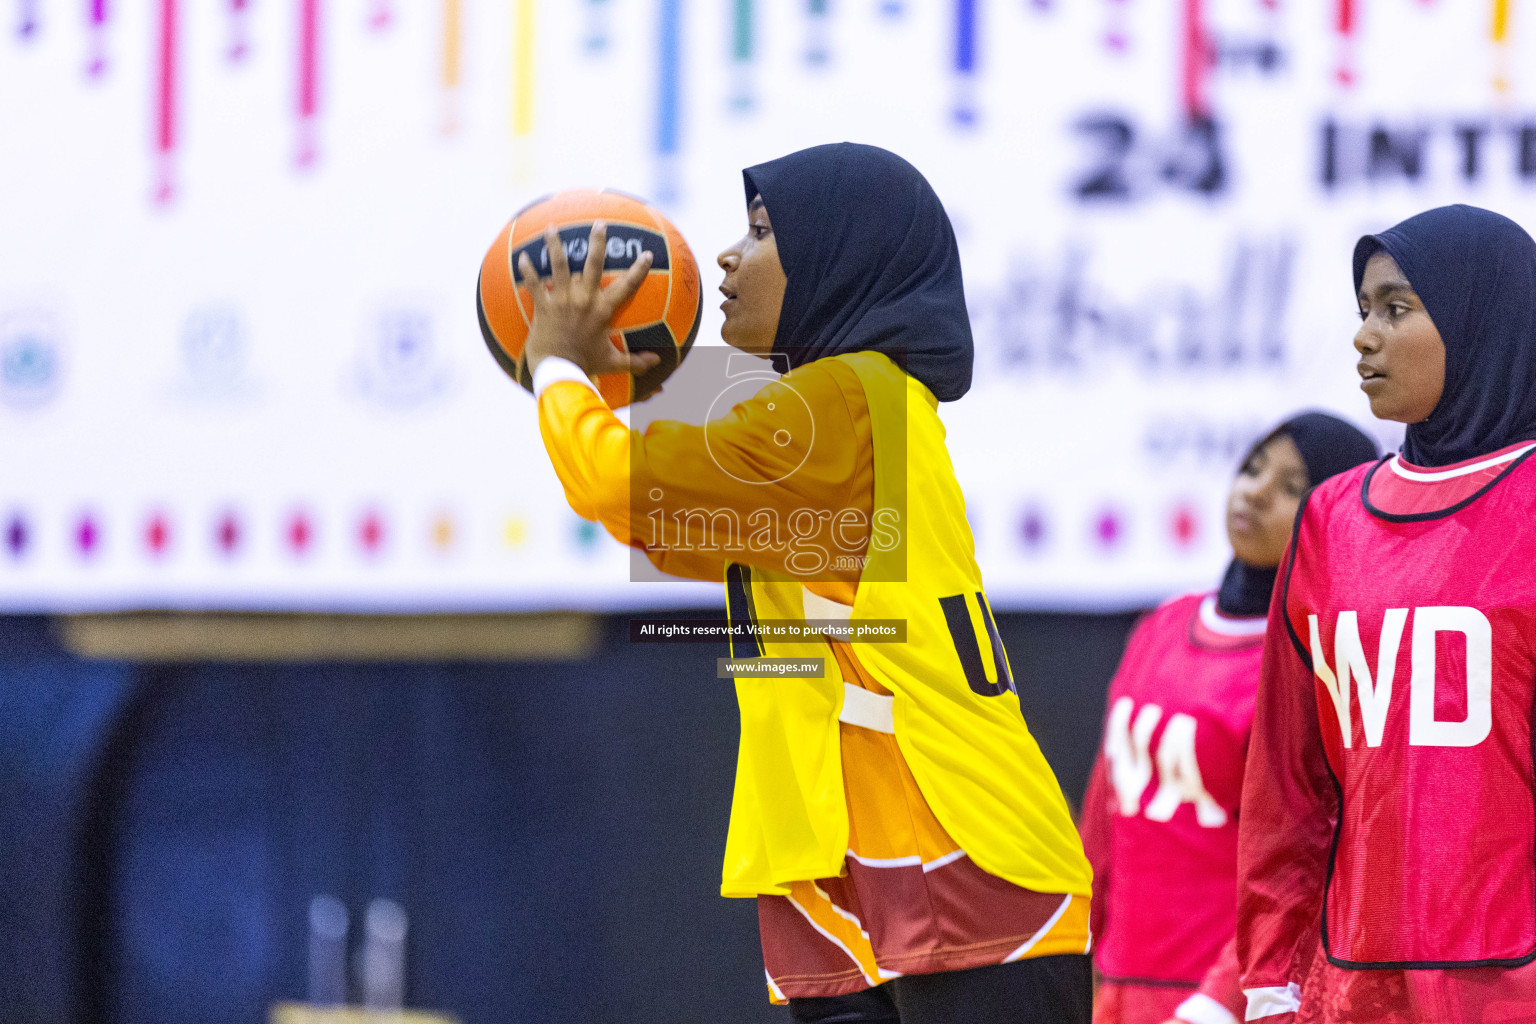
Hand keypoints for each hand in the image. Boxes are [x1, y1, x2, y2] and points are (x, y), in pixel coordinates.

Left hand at [518, 221, 659, 380]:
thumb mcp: (613, 363)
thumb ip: (635, 361)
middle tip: (600, 223)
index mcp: (603, 310)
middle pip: (593, 264)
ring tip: (552, 227)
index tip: (647, 254)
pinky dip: (528, 271)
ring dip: (555, 245)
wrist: (559, 371)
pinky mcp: (544, 306)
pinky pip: (534, 284)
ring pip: (560, 265)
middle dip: (598, 242)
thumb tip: (657, 362)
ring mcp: (563, 301)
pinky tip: (522, 257)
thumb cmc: (585, 366)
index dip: (639, 269)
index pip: (627, 286)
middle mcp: (584, 300)